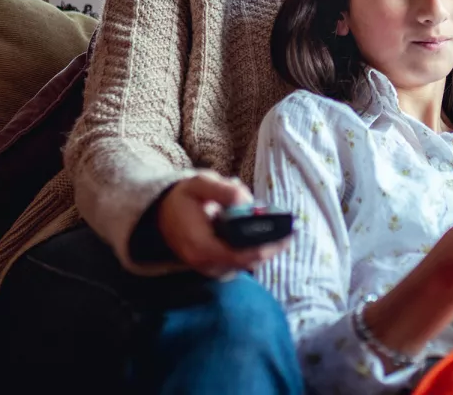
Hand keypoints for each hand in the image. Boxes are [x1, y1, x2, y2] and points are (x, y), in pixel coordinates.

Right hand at [157, 170, 288, 276]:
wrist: (161, 215)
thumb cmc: (183, 198)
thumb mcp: (200, 184)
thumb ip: (223, 190)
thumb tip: (246, 202)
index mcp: (201, 246)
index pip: (239, 256)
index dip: (265, 247)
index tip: (286, 236)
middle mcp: (206, 264)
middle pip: (247, 262)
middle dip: (270, 246)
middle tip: (290, 231)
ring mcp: (210, 268)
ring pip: (246, 264)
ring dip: (265, 249)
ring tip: (282, 232)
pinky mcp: (215, 266)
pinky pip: (241, 262)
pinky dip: (255, 250)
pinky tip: (267, 236)